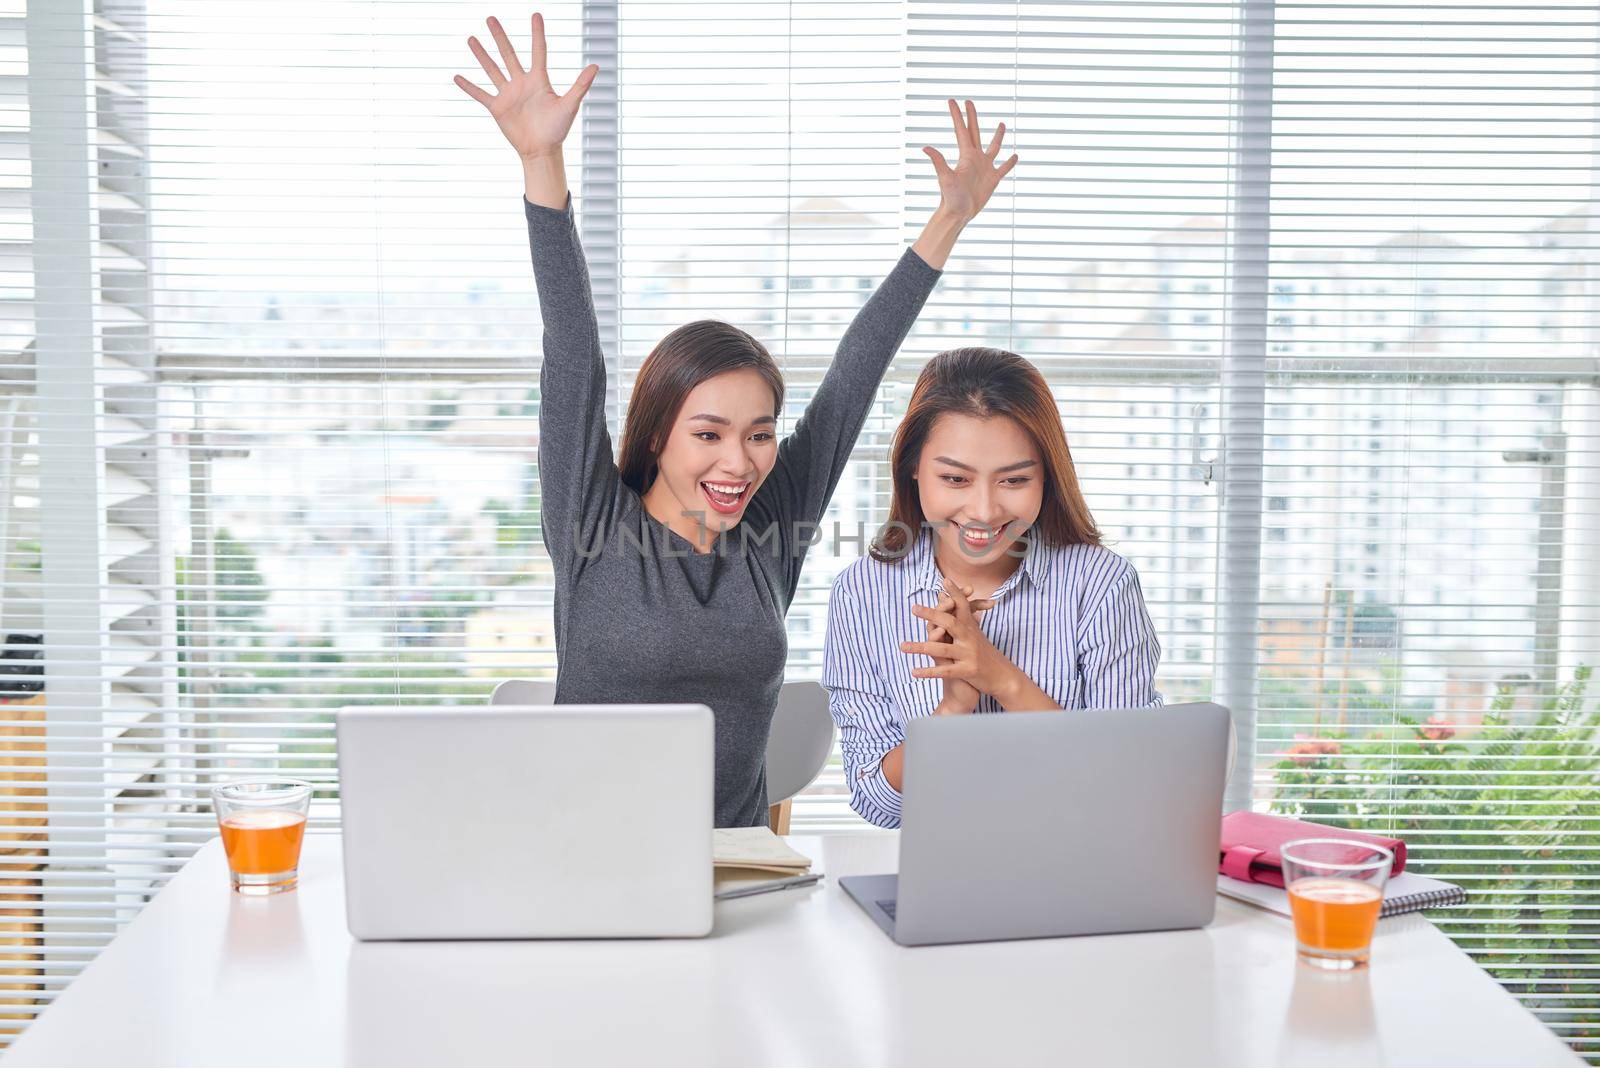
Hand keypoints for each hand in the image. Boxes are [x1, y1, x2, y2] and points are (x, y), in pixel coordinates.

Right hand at [454, 13, 598, 160]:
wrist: (542, 151)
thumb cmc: (558, 129)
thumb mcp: (569, 105)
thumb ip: (580, 85)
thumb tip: (596, 66)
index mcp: (539, 80)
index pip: (538, 51)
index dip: (537, 33)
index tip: (535, 15)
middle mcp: (522, 83)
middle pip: (509, 54)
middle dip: (500, 37)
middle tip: (491, 18)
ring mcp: (508, 94)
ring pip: (492, 69)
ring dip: (481, 55)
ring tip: (471, 39)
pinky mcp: (497, 108)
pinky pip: (480, 94)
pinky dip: (468, 86)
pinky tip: (456, 76)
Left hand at [914, 584, 993, 714]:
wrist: (1003, 677)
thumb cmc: (984, 652)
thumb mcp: (972, 633)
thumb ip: (956, 615)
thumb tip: (941, 594)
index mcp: (970, 627)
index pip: (962, 606)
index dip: (954, 593)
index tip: (944, 580)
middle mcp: (970, 638)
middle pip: (950, 623)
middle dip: (932, 615)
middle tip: (914, 608)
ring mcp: (969, 654)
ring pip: (942, 649)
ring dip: (920, 647)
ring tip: (902, 646)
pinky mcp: (968, 671)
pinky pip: (945, 671)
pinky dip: (929, 671)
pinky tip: (913, 672)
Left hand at [922, 99, 1017, 223]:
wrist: (959, 214)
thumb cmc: (950, 198)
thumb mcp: (945, 178)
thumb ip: (938, 161)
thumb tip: (924, 147)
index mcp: (965, 156)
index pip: (961, 130)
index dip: (957, 115)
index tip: (953, 100)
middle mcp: (975, 159)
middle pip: (975, 132)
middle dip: (972, 117)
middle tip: (969, 101)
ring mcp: (985, 168)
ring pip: (993, 147)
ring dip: (997, 136)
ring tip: (1001, 124)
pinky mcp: (993, 179)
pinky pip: (1004, 168)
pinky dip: (1010, 162)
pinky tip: (1015, 156)